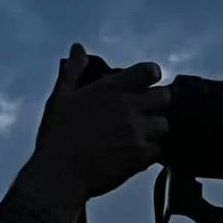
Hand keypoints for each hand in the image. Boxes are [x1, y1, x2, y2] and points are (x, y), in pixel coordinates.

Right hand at [17, 43, 167, 207]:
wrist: (59, 175)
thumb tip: (78, 48)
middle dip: (158, 102)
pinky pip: (159, 150)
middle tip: (146, 111)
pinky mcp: (140, 156)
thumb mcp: (61, 97)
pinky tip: (137, 153)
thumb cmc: (57, 135)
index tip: (147, 82)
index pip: (149, 71)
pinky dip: (151, 151)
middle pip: (165, 97)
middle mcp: (129, 108)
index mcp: (111, 89)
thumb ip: (74, 70)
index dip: (152, 74)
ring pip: (165, 125)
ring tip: (142, 134)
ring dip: (156, 128)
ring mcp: (137, 133)